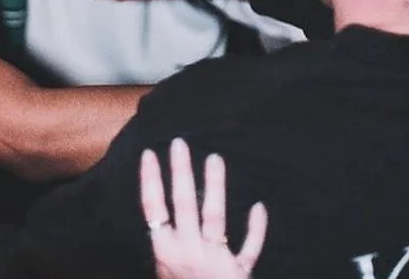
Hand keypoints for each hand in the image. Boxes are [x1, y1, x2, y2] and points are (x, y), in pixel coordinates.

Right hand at [141, 138, 267, 278]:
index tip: (149, 154)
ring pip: (215, 218)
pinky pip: (250, 248)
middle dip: (180, 172)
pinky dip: (256, 228)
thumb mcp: (161, 276)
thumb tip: (157, 221)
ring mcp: (215, 261)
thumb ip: (162, 253)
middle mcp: (188, 253)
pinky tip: (259, 206)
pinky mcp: (239, 274)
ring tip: (215, 158)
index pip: (154, 209)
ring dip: (214, 187)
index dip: (150, 181)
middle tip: (180, 143)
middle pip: (183, 205)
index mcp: (165, 253)